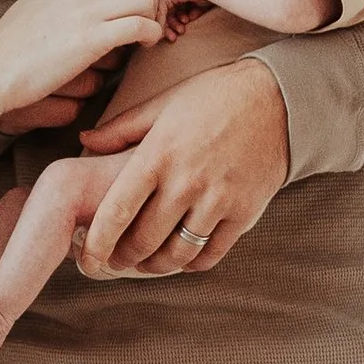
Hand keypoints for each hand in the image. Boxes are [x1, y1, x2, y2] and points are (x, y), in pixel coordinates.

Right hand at [0, 0, 161, 131]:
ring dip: (154, 20)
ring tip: (145, 40)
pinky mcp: (92, 40)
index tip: (133, 15)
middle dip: (152, 1)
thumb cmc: (9, 44)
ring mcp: (87, 13)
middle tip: (147, 25)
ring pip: (145, 0)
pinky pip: (139, 26)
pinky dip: (150, 35)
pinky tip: (142, 47)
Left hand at [75, 60, 290, 275]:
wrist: (278, 99)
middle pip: (144, 240)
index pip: (117, 211)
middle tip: (114, 262)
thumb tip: (85, 143)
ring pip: (177, 253)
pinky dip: (192, 264)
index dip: (98, 241)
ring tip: (146, 263)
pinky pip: (211, 254)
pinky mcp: (244, 213)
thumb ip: (121, 129)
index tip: (87, 256)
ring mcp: (217, 200)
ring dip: (156, 266)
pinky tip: (182, 258)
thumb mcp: (163, 104)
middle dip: (123, 259)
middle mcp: (186, 182)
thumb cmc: (215, 97)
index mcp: (159, 154)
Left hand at [157, 0, 332, 35]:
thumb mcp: (230, 18)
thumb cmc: (254, 10)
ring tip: (175, 36)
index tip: (178, 38)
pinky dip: (163, 14)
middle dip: (168, 21)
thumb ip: (220, 23)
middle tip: (173, 39)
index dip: (174, 21)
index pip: (180, 4)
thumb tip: (217, 51)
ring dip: (165, 19)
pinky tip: (171, 31)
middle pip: (170, 1)